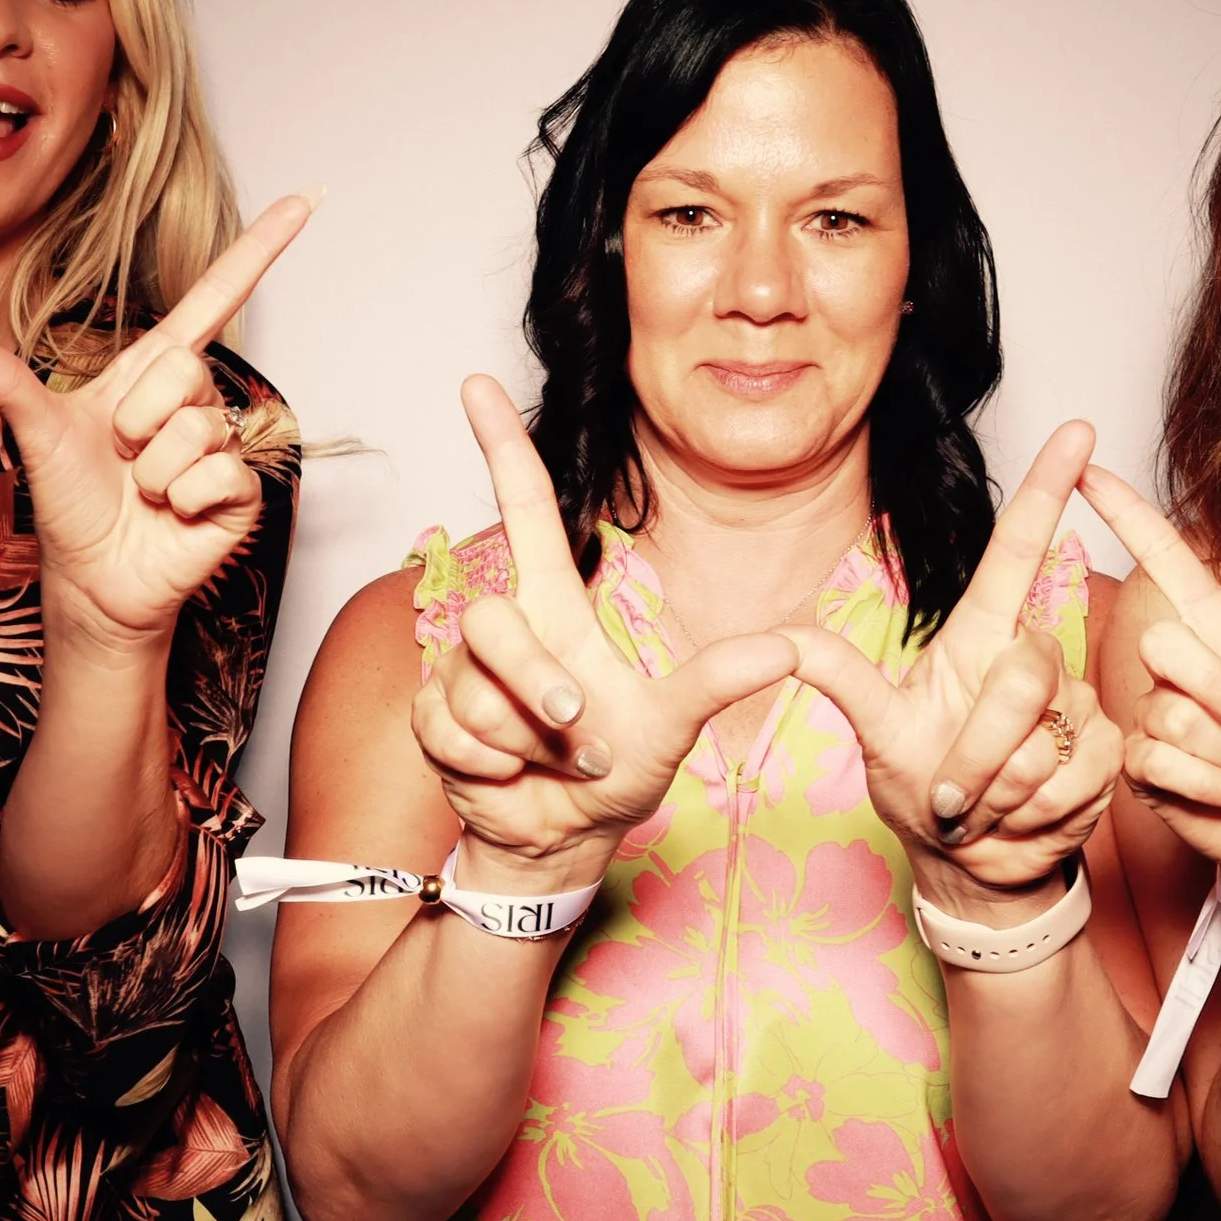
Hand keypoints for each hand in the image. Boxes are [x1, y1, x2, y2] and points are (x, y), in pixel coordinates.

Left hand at [0, 194, 315, 649]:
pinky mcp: (241, 492)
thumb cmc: (70, 502)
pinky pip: (217, 473)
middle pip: (186, 368)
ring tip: (140, 491)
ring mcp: (222, 446)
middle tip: (120, 455)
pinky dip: (180, 499)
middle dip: (137, 417)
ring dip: (152, 470)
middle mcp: (195, 401)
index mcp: (155, 371)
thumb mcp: (31, 430)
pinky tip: (171, 514)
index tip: (307, 200)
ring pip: (197, 429)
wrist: (93, 579)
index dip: (260, 248)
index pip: (216, 297)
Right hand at [412, 376, 797, 876]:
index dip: (503, 446)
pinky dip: (493, 766)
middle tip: (574, 724)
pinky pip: (451, 731)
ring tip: (554, 759)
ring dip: (524, 740)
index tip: (479, 382)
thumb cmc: (614, 767)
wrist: (563, 837)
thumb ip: (720, 681)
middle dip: (534, 682)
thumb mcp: (677, 725)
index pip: (526, 510)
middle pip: (491, 619)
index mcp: (557, 606)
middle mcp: (507, 631)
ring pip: (474, 688)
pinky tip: (511, 776)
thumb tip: (788, 647)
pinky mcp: (432, 720)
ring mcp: (462, 674)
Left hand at [784, 423, 1119, 898]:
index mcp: (980, 637)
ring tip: (981, 804)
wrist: (973, 859)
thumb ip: (839, 677)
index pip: (1018, 551)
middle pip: (1024, 679)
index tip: (1078, 430)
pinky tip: (1017, 820)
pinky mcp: (1105, 752)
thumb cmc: (924, 786)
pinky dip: (1032, 816)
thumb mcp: (874, 731)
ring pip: (1047, 742)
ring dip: (1000, 792)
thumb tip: (780, 639)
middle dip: (980, 753)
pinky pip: (1073, 781)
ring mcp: (1074, 705)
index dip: (1048, 490)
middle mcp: (1032, 659)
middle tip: (953, 795)